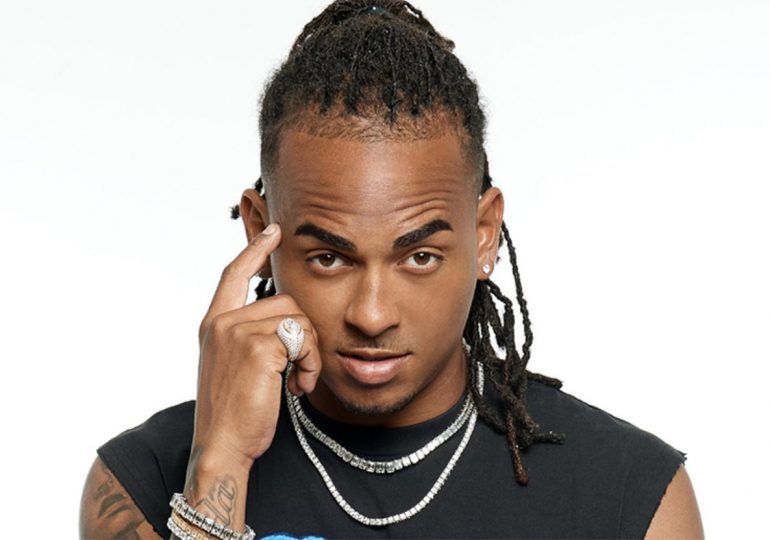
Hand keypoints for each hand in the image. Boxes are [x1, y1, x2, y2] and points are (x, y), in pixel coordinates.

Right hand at [192, 223, 322, 470]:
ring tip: (298, 381)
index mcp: (214, 323)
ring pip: (299, 319)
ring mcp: (237, 332)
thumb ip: (250, 335)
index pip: (234, 273)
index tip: (274, 230)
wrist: (222, 446)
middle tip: (299, 370)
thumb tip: (285, 318)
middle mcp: (221, 322)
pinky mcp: (258, 347)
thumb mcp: (235, 365)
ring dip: (310, 353)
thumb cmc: (234, 412)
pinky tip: (297, 388)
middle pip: (286, 301)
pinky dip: (310, 364)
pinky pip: (303, 339)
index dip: (254, 249)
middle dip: (304, 335)